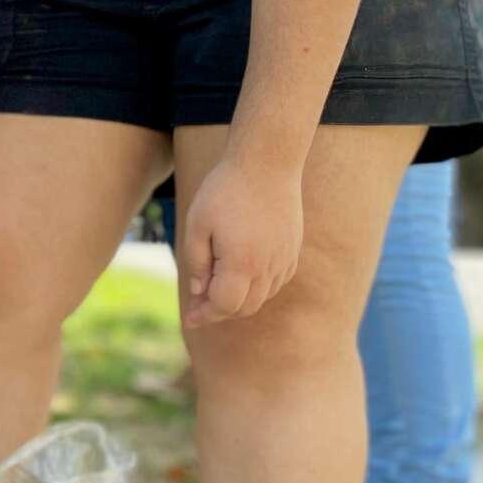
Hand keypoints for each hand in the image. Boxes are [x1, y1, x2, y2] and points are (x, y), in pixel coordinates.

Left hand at [178, 157, 303, 327]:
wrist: (266, 163)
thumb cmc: (225, 191)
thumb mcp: (197, 224)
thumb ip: (197, 262)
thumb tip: (199, 291)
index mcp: (242, 264)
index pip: (224, 305)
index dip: (205, 315)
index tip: (189, 319)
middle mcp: (268, 267)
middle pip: (244, 307)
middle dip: (219, 311)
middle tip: (198, 306)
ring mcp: (284, 259)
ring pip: (262, 297)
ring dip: (239, 300)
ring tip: (215, 288)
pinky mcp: (292, 250)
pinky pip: (276, 282)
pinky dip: (257, 288)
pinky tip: (240, 275)